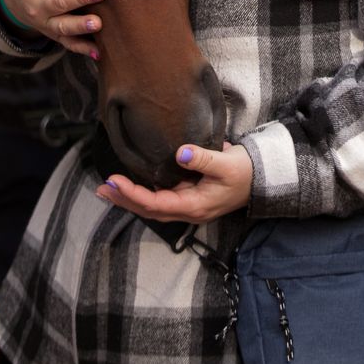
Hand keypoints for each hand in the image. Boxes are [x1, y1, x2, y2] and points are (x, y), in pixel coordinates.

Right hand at [0, 0, 104, 56]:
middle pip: (58, 3)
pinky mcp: (54, 34)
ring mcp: (46, 22)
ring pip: (64, 27)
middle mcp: (36, 5)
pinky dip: (83, 49)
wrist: (10, 0)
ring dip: (81, 26)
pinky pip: (68, 44)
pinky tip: (99, 51)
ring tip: (99, 23)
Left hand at [95, 142, 252, 222]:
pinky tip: (131, 186)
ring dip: (130, 198)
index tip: (114, 181)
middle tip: (102, 188)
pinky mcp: (190, 197)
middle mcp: (188, 211)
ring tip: (109, 188)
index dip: (132, 194)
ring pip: (153, 206)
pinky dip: (143, 194)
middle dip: (124, 200)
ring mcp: (188, 206)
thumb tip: (180, 152)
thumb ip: (203, 158)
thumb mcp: (227, 162)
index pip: (156, 203)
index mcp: (195, 205)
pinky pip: (161, 199)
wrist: (262, 179)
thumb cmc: (245, 171)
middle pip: (149, 210)